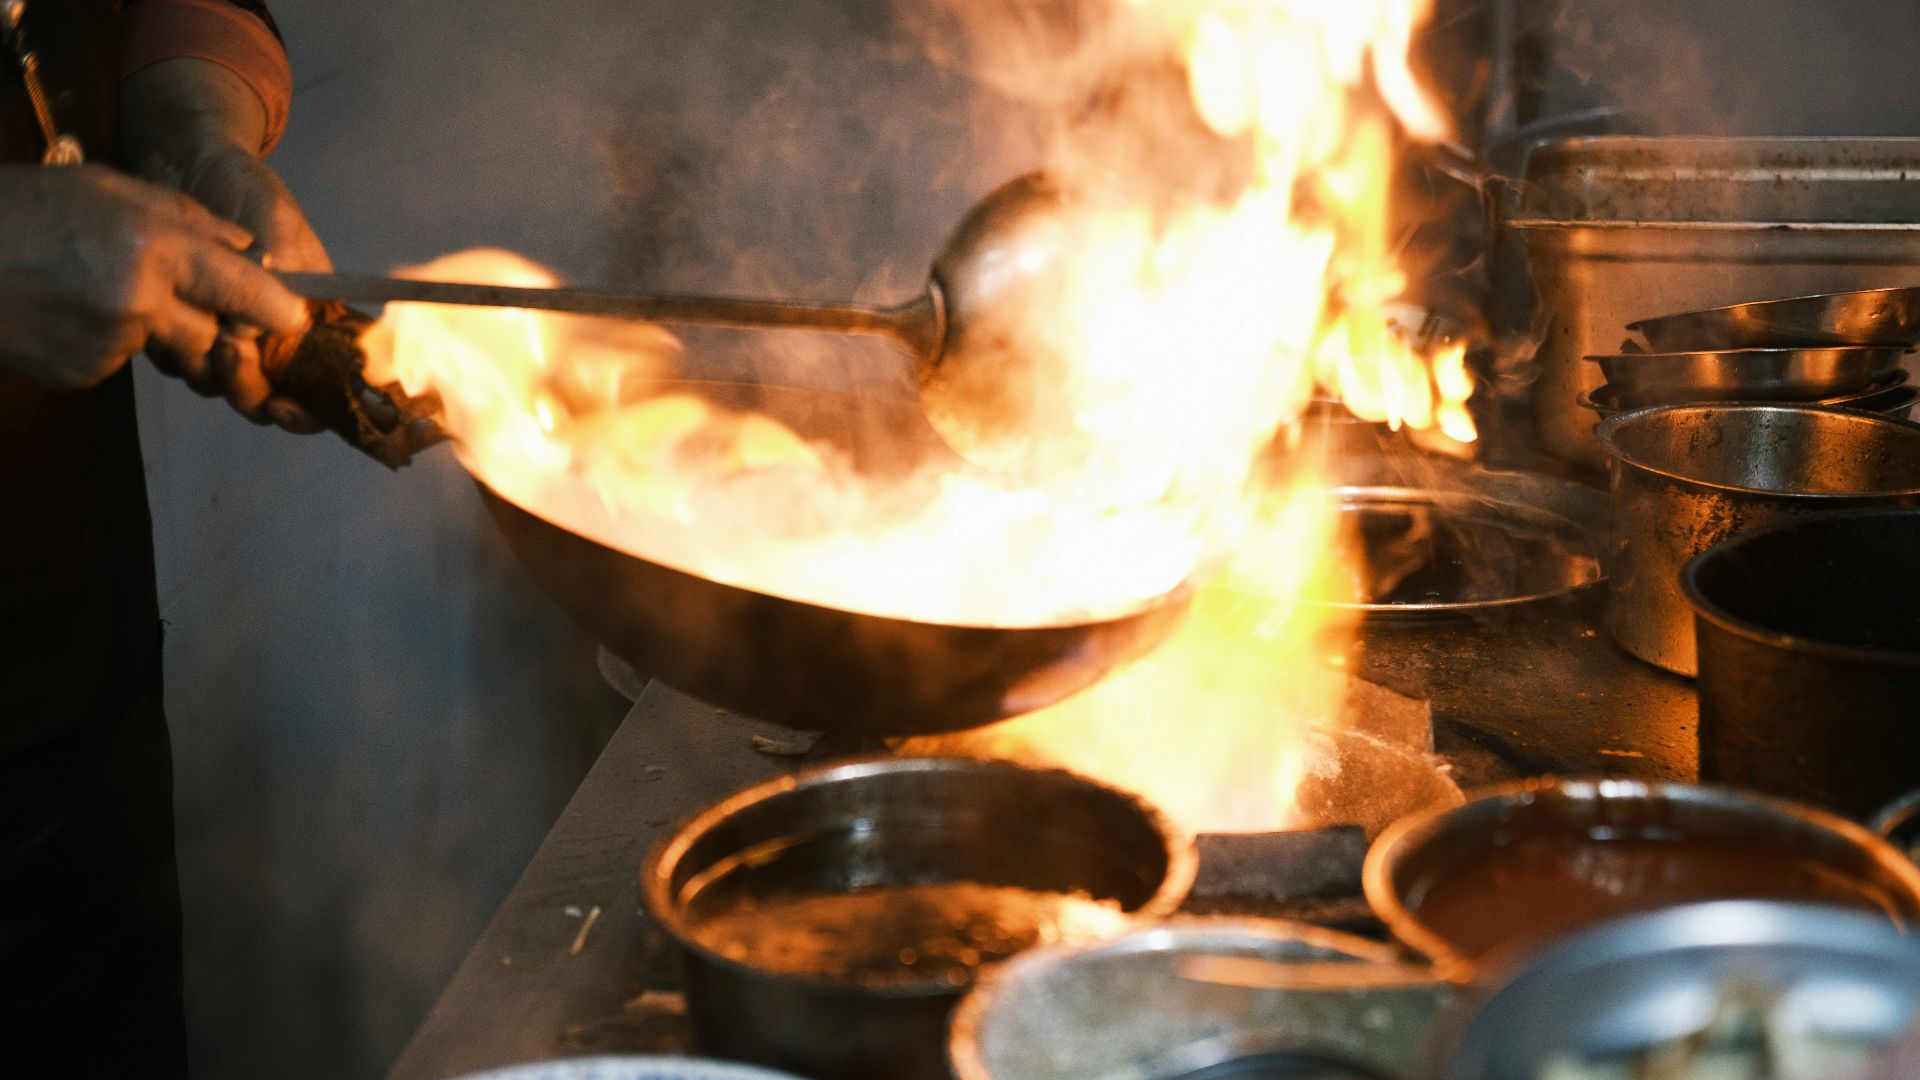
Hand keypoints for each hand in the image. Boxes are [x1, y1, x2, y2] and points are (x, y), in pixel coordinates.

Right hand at [0, 163, 308, 392]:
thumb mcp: (104, 187)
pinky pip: (116, 362)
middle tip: (159, 287)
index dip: (275, 309)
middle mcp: (138, 302)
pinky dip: (102, 341)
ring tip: (89, 285)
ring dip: (146, 326)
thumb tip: (244, 247)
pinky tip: (63, 308)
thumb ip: (183, 218)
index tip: (294, 318)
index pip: (244, 290)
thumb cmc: (20, 211)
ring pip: (162, 348)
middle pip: (210, 333)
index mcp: (152, 248)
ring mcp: (107, 345)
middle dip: (203, 320)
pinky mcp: (80, 373)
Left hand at [121, 57, 331, 431]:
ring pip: (222, 386)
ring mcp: (225, 334)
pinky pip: (179, 361)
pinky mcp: (180, 326)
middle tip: (234, 355)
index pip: (322, 384)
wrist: (184, 162)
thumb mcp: (277, 222)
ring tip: (209, 338)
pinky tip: (174, 324)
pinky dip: (179, 353)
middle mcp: (269, 336)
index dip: (311, 409)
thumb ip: (282, 273)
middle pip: (267, 398)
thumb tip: (263, 328)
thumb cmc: (244, 189)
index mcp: (308, 318)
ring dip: (216, 374)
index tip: (292, 405)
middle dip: (252, 390)